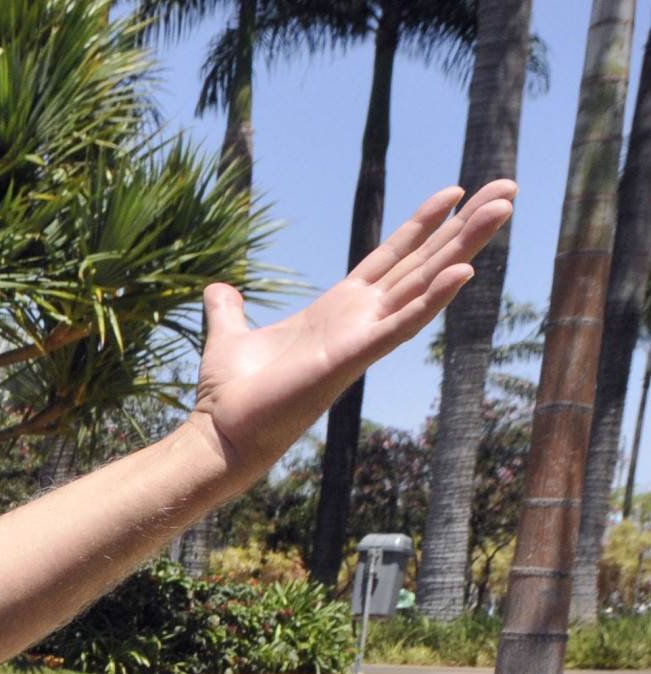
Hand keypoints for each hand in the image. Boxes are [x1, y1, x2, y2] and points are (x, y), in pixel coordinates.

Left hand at [187, 180, 517, 482]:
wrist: (220, 434)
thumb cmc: (232, 395)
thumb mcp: (231, 337)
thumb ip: (230, 312)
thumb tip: (219, 290)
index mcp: (338, 310)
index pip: (391, 258)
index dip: (423, 225)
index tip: (454, 191)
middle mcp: (360, 319)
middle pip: (423, 262)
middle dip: (464, 226)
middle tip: (507, 189)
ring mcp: (362, 337)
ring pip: (425, 283)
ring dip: (465, 247)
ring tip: (503, 209)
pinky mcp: (353, 357)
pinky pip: (401, 325)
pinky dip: (432, 300)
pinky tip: (465, 271)